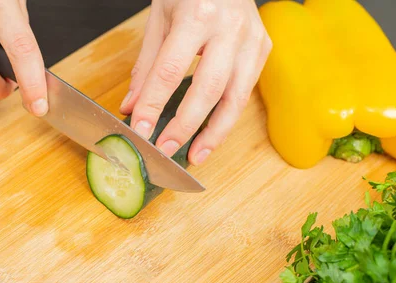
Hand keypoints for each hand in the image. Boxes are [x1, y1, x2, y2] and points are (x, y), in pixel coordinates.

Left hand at [119, 0, 271, 164]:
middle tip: (165, 150)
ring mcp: (252, 39)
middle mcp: (230, 28)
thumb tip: (132, 106)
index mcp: (197, 15)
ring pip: (235, 97)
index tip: (141, 130)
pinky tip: (212, 134)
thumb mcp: (160, 16)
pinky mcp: (263, 48)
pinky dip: (227, 116)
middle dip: (185, 125)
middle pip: (208, 88)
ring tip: (196, 156)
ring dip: (214, 132)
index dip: (154, 104)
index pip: (170, 70)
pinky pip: (245, 90)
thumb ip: (147, 64)